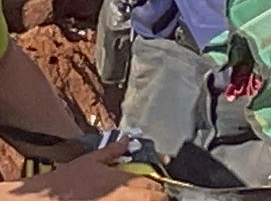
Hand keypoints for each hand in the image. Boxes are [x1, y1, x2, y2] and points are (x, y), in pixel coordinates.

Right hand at [9, 140, 166, 200]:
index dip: (159, 186)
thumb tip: (126, 140)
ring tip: (140, 197)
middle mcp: (125, 196)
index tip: (158, 185)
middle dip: (156, 195)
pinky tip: (122, 200)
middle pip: (155, 198)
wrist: (46, 198)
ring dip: (145, 200)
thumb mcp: (91, 160)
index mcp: (125, 180)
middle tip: (153, 193)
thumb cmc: (67, 181)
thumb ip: (113, 151)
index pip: (155, 185)